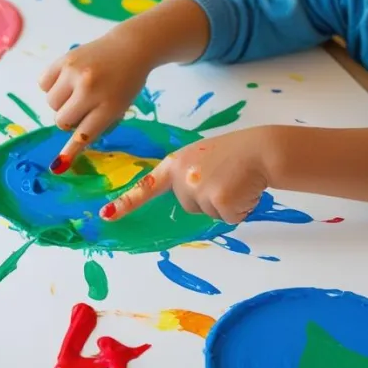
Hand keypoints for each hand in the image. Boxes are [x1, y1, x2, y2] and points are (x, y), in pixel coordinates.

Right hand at [38, 32, 151, 172]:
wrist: (130, 48)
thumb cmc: (126, 83)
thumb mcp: (120, 108)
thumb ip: (98, 125)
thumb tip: (69, 145)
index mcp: (110, 105)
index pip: (84, 134)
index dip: (71, 150)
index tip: (59, 164)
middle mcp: (90, 89)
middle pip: (61, 120)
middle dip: (69, 120)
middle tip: (82, 109)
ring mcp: (75, 72)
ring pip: (51, 103)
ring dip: (60, 103)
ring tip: (76, 92)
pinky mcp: (64, 59)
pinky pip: (43, 84)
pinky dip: (51, 86)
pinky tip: (66, 81)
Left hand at [101, 127, 276, 224]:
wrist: (261, 150)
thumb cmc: (234, 154)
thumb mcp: (200, 158)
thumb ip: (186, 175)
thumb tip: (186, 199)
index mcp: (175, 164)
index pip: (146, 187)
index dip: (126, 203)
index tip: (106, 216)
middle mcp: (182, 177)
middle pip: (188, 205)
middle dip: (208, 197)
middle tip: (224, 178)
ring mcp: (199, 188)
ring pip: (208, 213)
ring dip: (225, 203)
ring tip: (236, 182)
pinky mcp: (219, 200)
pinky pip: (227, 218)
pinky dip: (239, 209)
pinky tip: (244, 190)